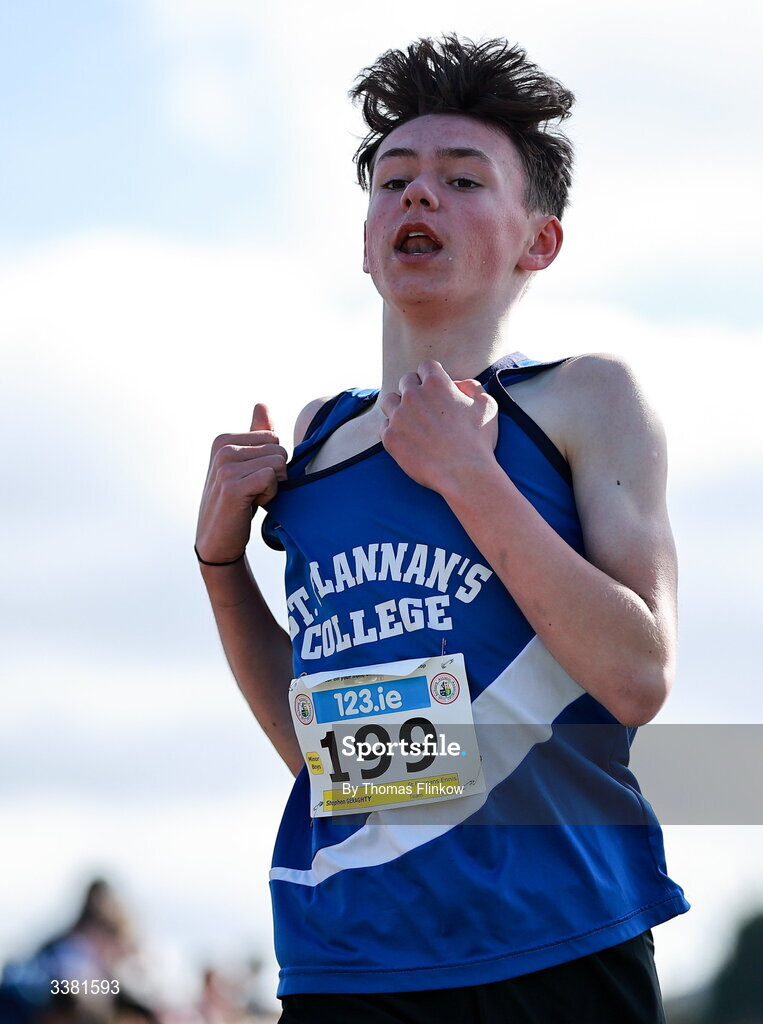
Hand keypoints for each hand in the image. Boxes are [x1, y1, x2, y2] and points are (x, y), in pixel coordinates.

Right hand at [195, 403, 287, 563]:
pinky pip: (272, 478)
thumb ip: (256, 435)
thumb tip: (262, 404)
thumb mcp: (246, 464)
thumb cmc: (237, 502)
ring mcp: (225, 466)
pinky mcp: (231, 486)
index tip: (252, 479)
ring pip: (279, 465)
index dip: (272, 463)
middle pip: (280, 450)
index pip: (274, 438)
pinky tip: (252, 505)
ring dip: (273, 487)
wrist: (218, 540)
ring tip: (251, 498)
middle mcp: (222, 448)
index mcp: (223, 439)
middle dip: (276, 475)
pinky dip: (270, 495)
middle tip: (254, 492)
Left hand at [379, 360, 497, 493]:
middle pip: (406, 381)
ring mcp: (399, 416)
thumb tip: (461, 383)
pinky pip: (384, 426)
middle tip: (425, 406)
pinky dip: (394, 430)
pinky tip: (406, 438)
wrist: (464, 474)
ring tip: (411, 420)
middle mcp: (413, 396)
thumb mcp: (488, 406)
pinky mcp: (390, 437)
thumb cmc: (478, 441)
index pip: (426, 366)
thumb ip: (473, 388)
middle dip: (415, 390)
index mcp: (436, 384)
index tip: (436, 388)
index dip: (432, 376)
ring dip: (399, 407)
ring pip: (390, 401)